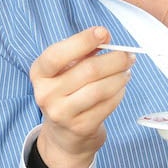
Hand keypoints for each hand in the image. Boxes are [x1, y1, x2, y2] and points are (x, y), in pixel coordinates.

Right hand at [30, 27, 133, 167]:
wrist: (64, 136)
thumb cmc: (66, 93)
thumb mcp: (65, 71)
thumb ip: (82, 52)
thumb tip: (104, 37)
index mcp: (39, 73)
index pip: (58, 54)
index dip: (82, 41)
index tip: (103, 32)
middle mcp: (46, 94)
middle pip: (87, 70)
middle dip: (114, 59)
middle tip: (128, 55)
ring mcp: (62, 113)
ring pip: (100, 89)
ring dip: (120, 76)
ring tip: (127, 70)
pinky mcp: (81, 127)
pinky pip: (107, 105)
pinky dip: (119, 92)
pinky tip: (121, 86)